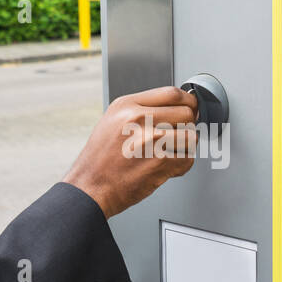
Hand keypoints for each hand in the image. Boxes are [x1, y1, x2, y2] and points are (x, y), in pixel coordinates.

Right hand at [63, 85, 199, 218]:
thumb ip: (141, 111)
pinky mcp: (158, 162)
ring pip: (190, 136)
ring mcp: (150, 140)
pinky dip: (181, 165)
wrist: (90, 187)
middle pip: (186, 113)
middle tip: (179, 135)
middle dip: (187, 126)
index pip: (172, 93)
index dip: (188, 101)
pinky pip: (187, 159)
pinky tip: (166, 166)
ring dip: (185, 146)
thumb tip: (174, 107)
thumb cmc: (100, 159)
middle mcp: (138, 119)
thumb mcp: (113, 121)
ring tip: (170, 152)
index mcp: (126, 105)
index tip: (191, 108)